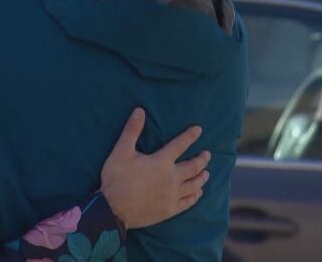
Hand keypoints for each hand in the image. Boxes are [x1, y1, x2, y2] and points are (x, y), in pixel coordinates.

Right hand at [100, 108, 210, 228]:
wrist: (113, 210)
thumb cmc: (116, 179)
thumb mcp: (121, 151)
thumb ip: (132, 130)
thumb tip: (139, 111)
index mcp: (161, 162)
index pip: (180, 145)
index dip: (190, 136)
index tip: (199, 130)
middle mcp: (171, 178)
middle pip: (192, 167)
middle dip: (202, 159)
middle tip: (208, 154)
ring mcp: (172, 196)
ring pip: (193, 185)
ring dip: (201, 178)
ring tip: (207, 173)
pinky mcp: (169, 210)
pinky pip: (187, 202)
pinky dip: (195, 197)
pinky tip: (198, 194)